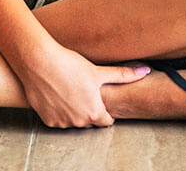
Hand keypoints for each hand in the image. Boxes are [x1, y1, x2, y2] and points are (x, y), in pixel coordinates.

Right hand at [16, 42, 150, 127]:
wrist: (39, 63)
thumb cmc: (69, 66)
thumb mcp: (99, 71)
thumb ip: (124, 75)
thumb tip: (146, 71)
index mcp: (94, 112)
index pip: (107, 121)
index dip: (107, 110)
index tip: (102, 99)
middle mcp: (78, 122)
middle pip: (90, 121)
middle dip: (90, 109)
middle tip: (86, 91)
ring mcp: (62, 122)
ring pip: (73, 121)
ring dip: (74, 111)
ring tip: (71, 90)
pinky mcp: (47, 120)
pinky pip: (58, 119)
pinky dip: (60, 110)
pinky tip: (59, 94)